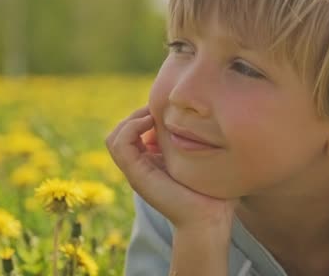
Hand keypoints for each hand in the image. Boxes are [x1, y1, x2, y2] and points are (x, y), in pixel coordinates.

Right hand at [106, 106, 235, 231]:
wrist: (209, 220)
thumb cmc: (213, 192)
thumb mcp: (201, 159)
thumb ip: (195, 142)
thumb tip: (202, 119)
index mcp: (152, 162)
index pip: (133, 132)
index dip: (145, 114)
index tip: (168, 108)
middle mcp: (141, 166)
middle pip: (120, 132)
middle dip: (136, 114)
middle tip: (158, 109)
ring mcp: (136, 171)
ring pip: (115, 137)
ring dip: (131, 119)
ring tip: (152, 115)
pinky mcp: (137, 175)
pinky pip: (119, 144)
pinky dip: (130, 128)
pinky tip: (150, 122)